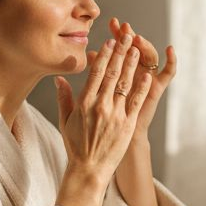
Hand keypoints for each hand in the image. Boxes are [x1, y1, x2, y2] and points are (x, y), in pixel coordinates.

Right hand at [53, 29, 155, 185]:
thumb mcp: (65, 120)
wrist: (89, 169)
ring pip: (125, 83)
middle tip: (126, 36)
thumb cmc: (76, 146)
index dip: (104, 55)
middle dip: (120, 52)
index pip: (96, 73)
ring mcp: (115, 115)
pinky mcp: (127, 124)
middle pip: (112, 73)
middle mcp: (100, 106)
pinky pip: (136, 101)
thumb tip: (59, 78)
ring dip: (132, 64)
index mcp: (84, 103)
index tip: (109, 42)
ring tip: (137, 48)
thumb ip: (64, 98)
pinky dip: (141, 87)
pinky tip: (146, 74)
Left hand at [106, 17, 176, 137]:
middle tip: (124, 26)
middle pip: (134, 49)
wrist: (112, 137)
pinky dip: (171, 61)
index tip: (111, 23)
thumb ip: (95, 73)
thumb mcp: (94, 94)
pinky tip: (170, 49)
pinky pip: (168, 73)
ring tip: (138, 39)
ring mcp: (147, 79)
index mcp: (119, 71)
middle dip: (129, 37)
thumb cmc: (100, 118)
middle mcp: (135, 72)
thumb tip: (90, 53)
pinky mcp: (157, 88)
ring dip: (146, 46)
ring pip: (150, 57)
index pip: (118, 48)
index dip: (116, 36)